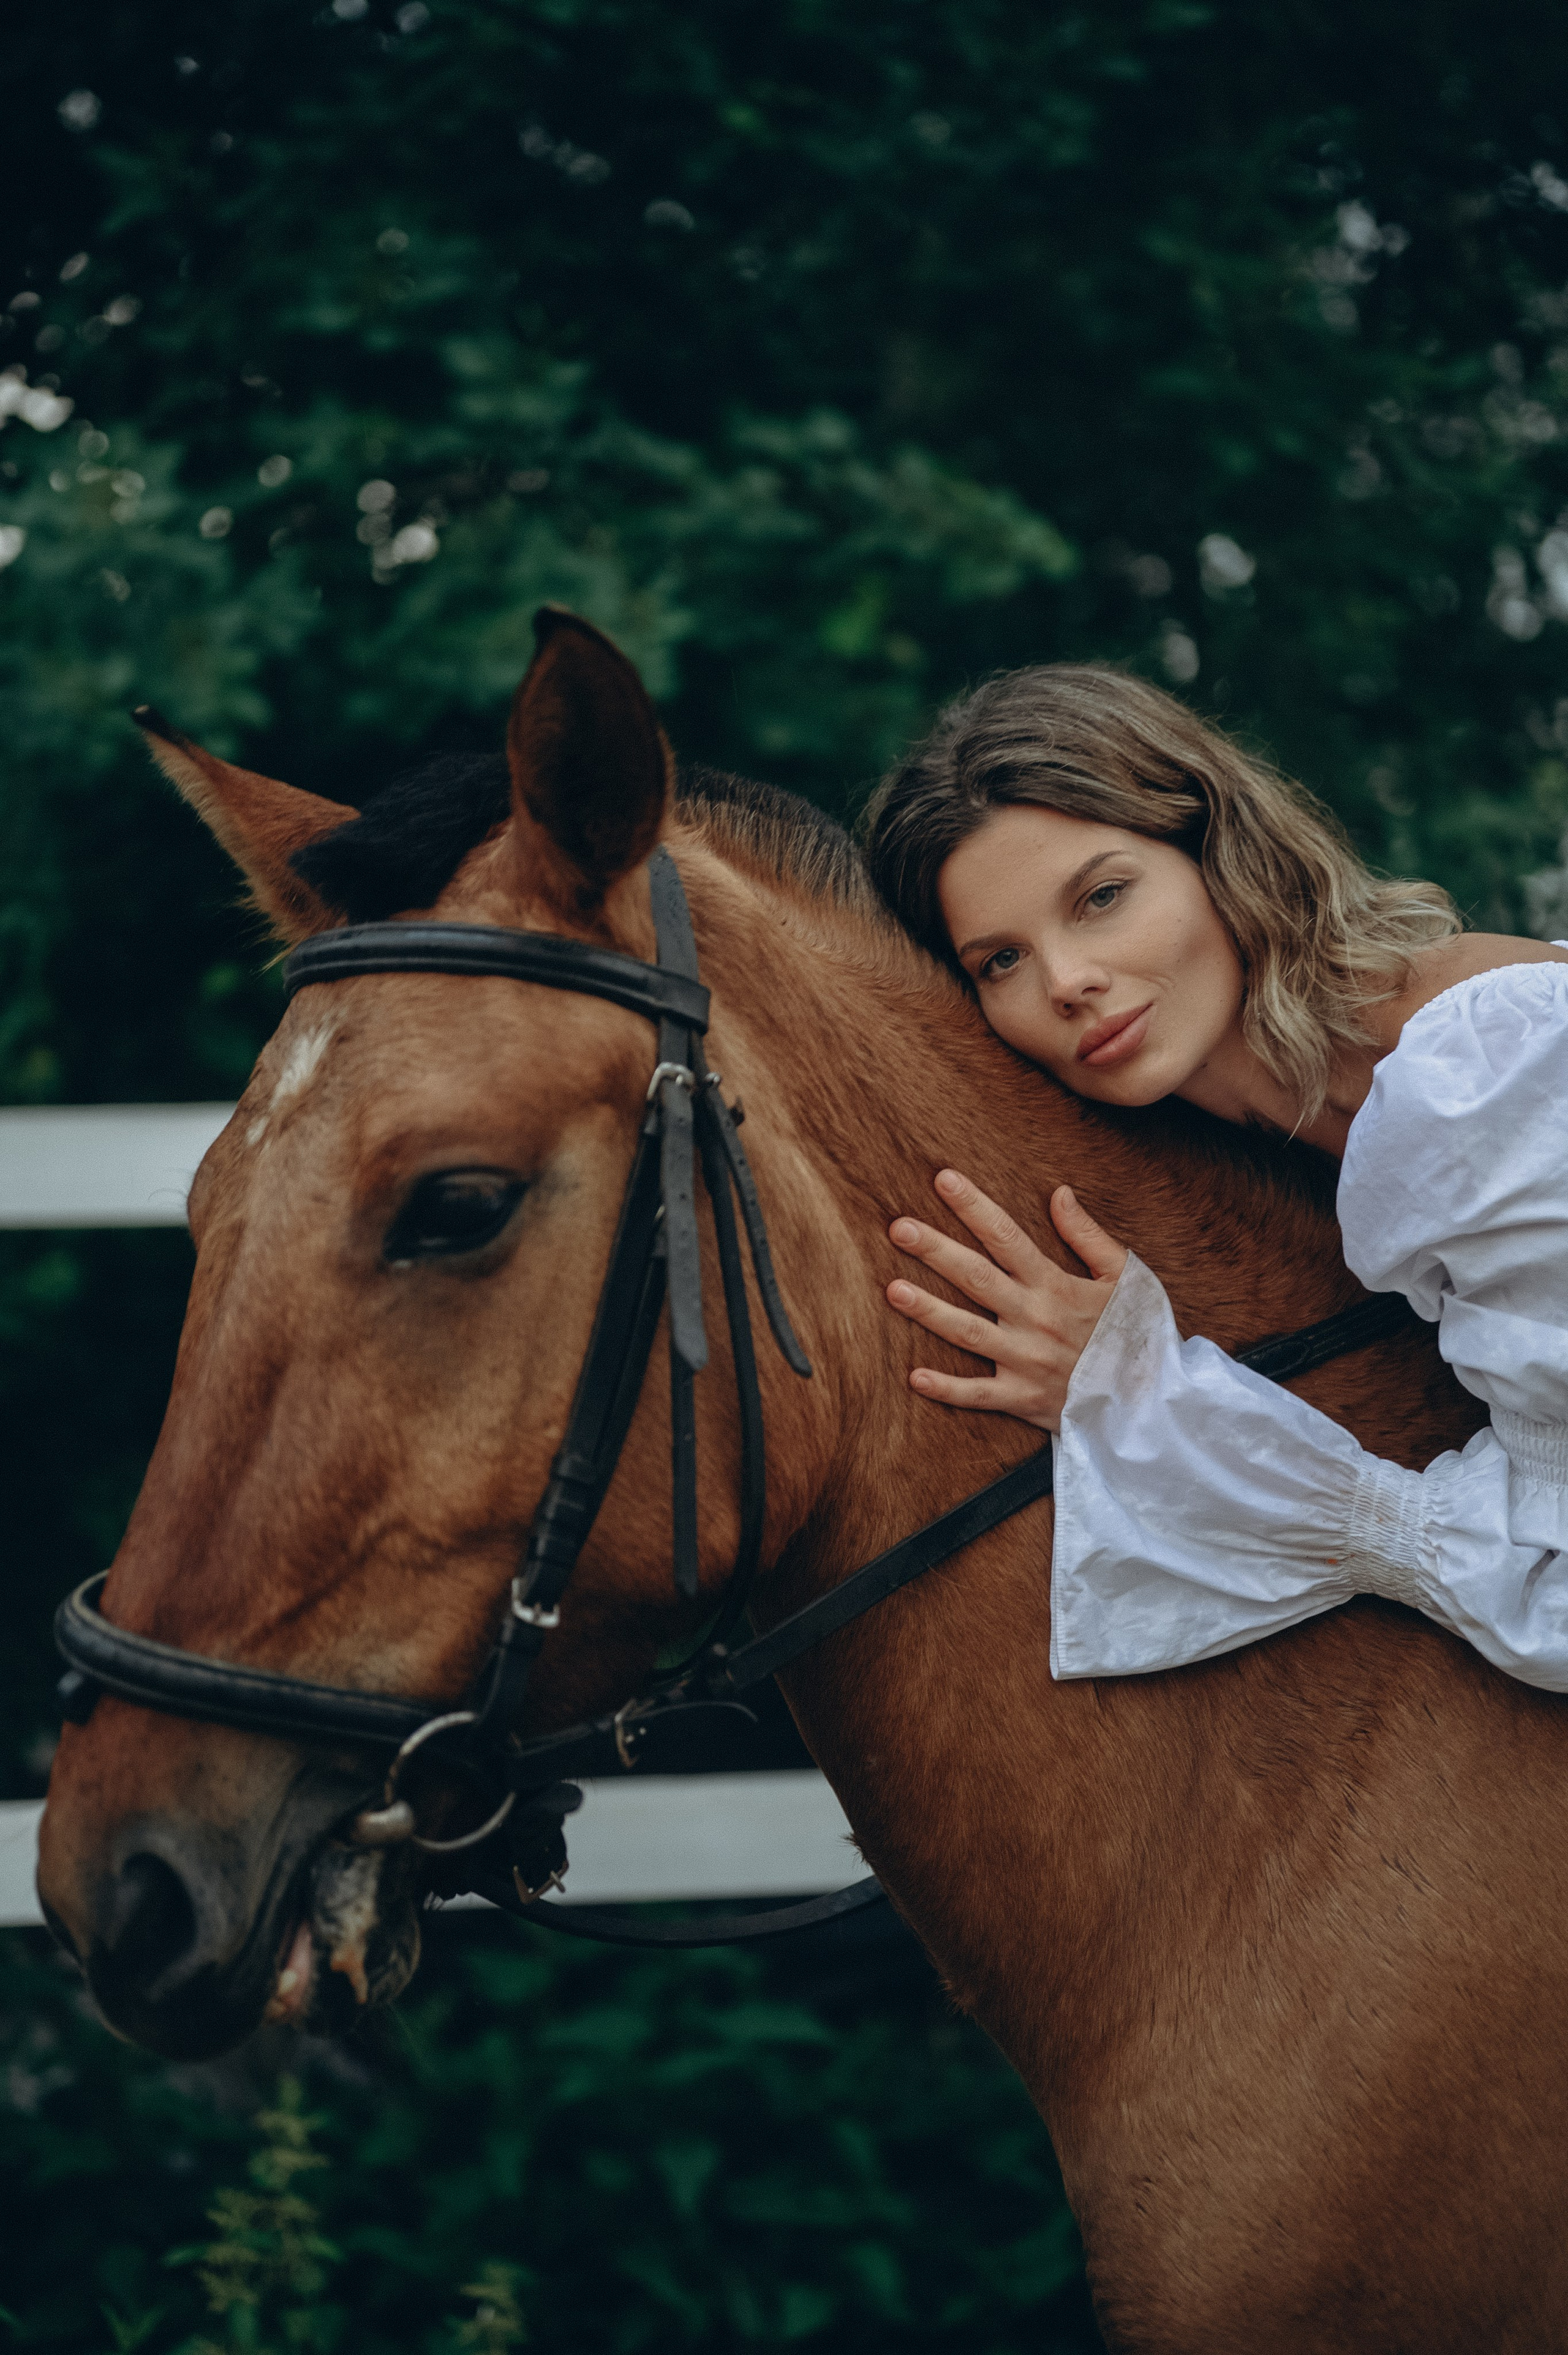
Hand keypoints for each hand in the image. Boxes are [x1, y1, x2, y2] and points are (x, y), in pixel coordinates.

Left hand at [885, 1170, 1127, 1430]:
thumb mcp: (1126, 1277)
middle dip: (936, 1250)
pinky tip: (913, 1377)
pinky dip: (946, 1389)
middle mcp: (1034, 1320)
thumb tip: (1059, 1193)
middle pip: (976, 1278)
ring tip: (892, 1289)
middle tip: (898, 1227)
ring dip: (928, 1311)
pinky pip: (978, 1395)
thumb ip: (1089, 1236)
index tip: (944, 1180)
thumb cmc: (1139, 1334)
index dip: (974, 1207)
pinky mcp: (1022, 1399)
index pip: (1007, 1238)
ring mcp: (1025, 1361)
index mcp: (1057, 1287)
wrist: (1152, 1402)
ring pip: (967, 1333)